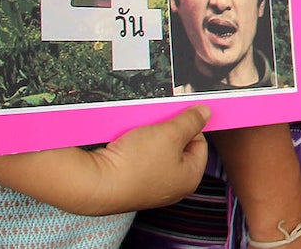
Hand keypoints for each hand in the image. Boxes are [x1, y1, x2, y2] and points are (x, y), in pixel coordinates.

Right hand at [80, 105, 209, 214]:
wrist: (95, 183)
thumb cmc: (136, 163)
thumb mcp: (170, 133)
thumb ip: (191, 121)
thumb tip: (206, 113)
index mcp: (189, 178)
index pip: (200, 143)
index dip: (190, 126)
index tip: (177, 115)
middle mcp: (172, 187)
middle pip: (178, 148)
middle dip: (168, 130)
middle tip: (158, 121)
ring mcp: (150, 187)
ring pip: (157, 151)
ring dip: (150, 136)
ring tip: (141, 129)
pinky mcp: (130, 185)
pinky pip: (139, 159)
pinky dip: (135, 147)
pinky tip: (127, 140)